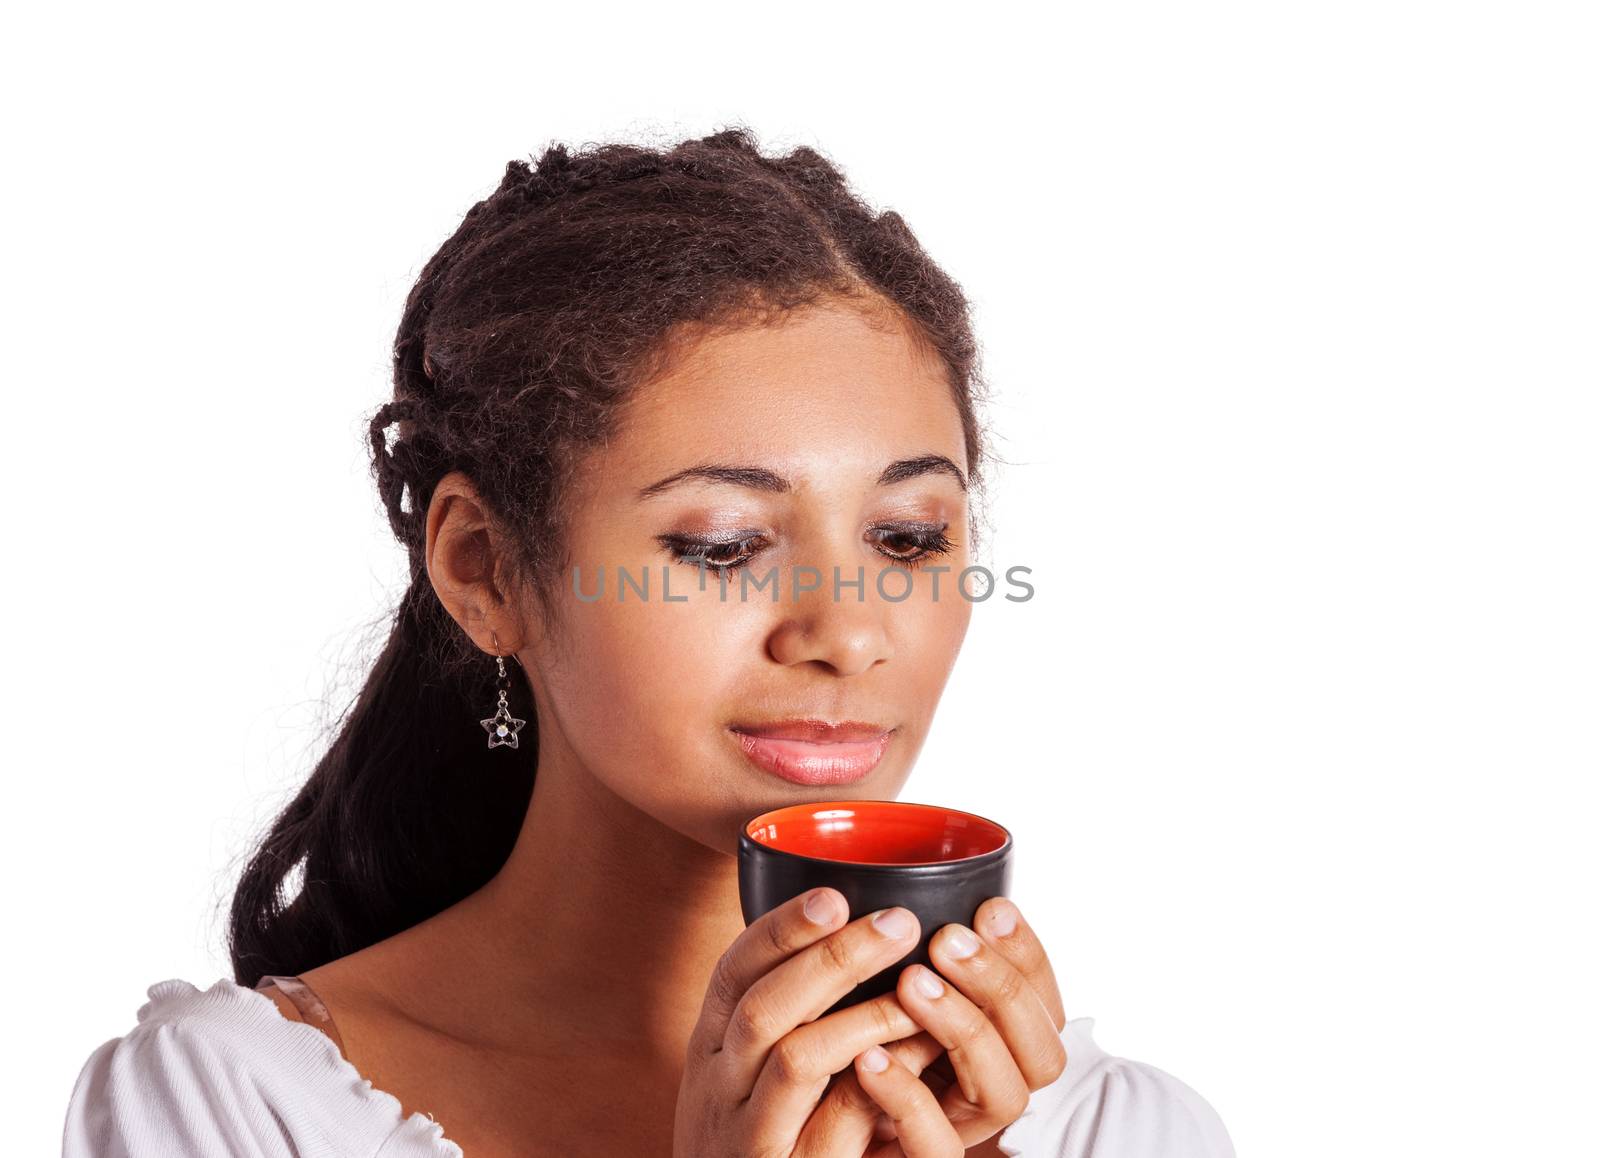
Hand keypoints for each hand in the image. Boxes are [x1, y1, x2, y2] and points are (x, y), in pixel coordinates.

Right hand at [674, 885, 941, 1156]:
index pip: (734, 969)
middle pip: (763, 1001)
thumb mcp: (753, 1075)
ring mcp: (741, 1129)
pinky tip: (907, 1054)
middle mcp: (715, 1081)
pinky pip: (826, 1118)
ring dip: (862, 1013)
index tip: (833, 893)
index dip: (781, 927)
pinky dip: (868, 1078)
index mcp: (711, 1044)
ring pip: (795, 1055)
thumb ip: (789, 1018)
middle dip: (832, 956)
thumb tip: (852, 941)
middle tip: (897, 922)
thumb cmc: (760, 1141)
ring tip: (918, 987)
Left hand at [848, 897, 1068, 1155]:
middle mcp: (989, 1095)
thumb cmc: (840, 1061)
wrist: (803, 1142)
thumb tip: (910, 900)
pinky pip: (936, 1147)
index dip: (1028, 957)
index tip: (990, 908)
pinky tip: (868, 1056)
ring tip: (910, 981)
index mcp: (997, 1051)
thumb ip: (917, 965)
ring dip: (964, 1028)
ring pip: (1004, 1096)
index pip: (1044, 1008)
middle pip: (1043, 1054)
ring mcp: (960, 1134)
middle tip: (948, 938)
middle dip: (1001, 986)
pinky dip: (907, 1093)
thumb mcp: (885, 1000)